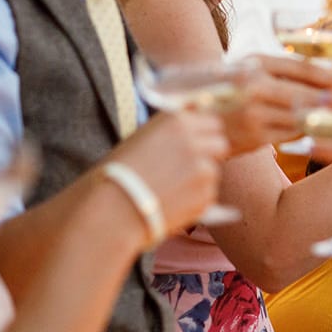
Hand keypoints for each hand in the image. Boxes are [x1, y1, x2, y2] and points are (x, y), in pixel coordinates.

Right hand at [109, 110, 227, 236]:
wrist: (111, 210)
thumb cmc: (118, 173)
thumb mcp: (143, 137)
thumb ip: (173, 129)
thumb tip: (197, 121)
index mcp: (177, 122)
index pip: (211, 121)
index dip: (202, 134)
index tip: (193, 144)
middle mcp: (194, 141)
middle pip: (220, 142)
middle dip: (209, 153)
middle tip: (188, 167)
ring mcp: (203, 168)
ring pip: (214, 170)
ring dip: (200, 178)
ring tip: (170, 188)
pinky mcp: (206, 194)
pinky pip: (208, 194)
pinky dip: (195, 199)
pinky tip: (171, 203)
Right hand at [219, 55, 331, 155]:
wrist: (189, 118)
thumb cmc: (228, 92)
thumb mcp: (250, 72)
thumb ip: (281, 74)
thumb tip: (328, 84)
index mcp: (254, 63)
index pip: (300, 67)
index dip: (327, 77)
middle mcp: (252, 85)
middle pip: (304, 94)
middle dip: (330, 101)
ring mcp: (252, 112)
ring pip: (300, 116)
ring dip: (321, 119)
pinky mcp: (253, 136)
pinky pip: (290, 134)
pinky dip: (305, 132)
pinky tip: (313, 131)